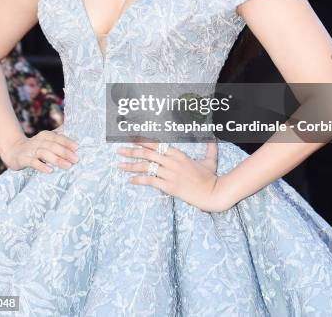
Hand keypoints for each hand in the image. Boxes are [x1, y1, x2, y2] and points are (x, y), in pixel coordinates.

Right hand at [2, 129, 78, 172]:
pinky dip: (41, 166)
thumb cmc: (35, 146)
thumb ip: (58, 135)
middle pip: (52, 145)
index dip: (67, 142)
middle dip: (65, 152)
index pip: (57, 137)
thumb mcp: (46, 139)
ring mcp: (30, 150)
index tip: (77, 148)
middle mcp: (38, 141)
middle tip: (76, 159)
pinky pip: (33, 162)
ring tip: (67, 166)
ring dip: (56, 159)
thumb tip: (72, 127)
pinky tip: (49, 170)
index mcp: (45, 135)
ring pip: (44, 153)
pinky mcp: (23, 159)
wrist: (13, 151)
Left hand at [116, 140, 233, 212]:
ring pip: (147, 167)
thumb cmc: (211, 177)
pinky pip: (151, 181)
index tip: (132, 138)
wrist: (212, 193)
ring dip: (131, 165)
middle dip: (132, 151)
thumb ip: (210, 148)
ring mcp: (170, 174)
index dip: (143, 141)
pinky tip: (130, 180)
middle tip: (119, 150)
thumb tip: (213, 138)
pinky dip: (139, 180)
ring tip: (119, 165)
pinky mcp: (169, 186)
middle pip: (148, 154)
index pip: (157, 145)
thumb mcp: (210, 160)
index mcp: (179, 154)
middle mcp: (172, 162)